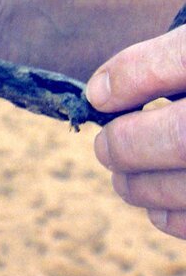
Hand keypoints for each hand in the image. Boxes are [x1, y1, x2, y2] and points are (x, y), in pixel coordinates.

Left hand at [86, 25, 185, 238]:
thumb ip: (165, 58)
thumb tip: (100, 92)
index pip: (182, 57)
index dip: (132, 75)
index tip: (98, 94)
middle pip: (183, 136)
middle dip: (129, 146)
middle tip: (105, 149)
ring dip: (144, 186)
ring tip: (124, 178)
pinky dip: (175, 218)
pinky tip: (157, 207)